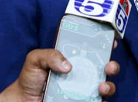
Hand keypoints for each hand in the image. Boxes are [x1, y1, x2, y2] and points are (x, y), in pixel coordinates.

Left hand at [0, 48, 118, 101]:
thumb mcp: (36, 59)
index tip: (112, 42)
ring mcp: (84, 90)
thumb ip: (49, 55)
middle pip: (105, 68)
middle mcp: (83, 74)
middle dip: (113, 66)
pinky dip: (101, 101)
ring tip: (102, 87)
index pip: (94, 50)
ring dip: (109, 86)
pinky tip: (98, 99)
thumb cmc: (30, 78)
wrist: (24, 101)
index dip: (106, 45)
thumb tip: (68, 66)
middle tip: (109, 67)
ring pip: (106, 87)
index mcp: (75, 59)